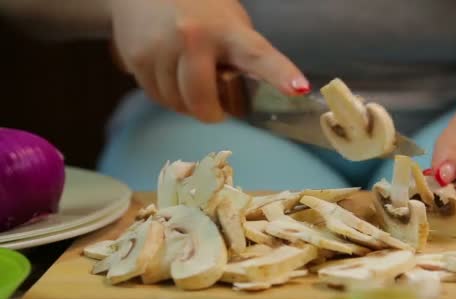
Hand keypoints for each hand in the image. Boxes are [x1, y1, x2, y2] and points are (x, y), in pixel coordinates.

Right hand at [109, 0, 308, 121]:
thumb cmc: (197, 9)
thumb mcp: (228, 22)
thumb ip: (239, 54)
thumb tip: (245, 93)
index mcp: (226, 30)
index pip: (258, 55)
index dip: (280, 74)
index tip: (300, 89)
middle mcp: (193, 37)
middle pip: (201, 101)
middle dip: (210, 113)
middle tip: (216, 110)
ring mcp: (161, 48)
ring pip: (176, 103)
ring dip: (185, 103)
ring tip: (188, 78)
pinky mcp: (136, 58)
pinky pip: (156, 96)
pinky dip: (166, 94)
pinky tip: (168, 73)